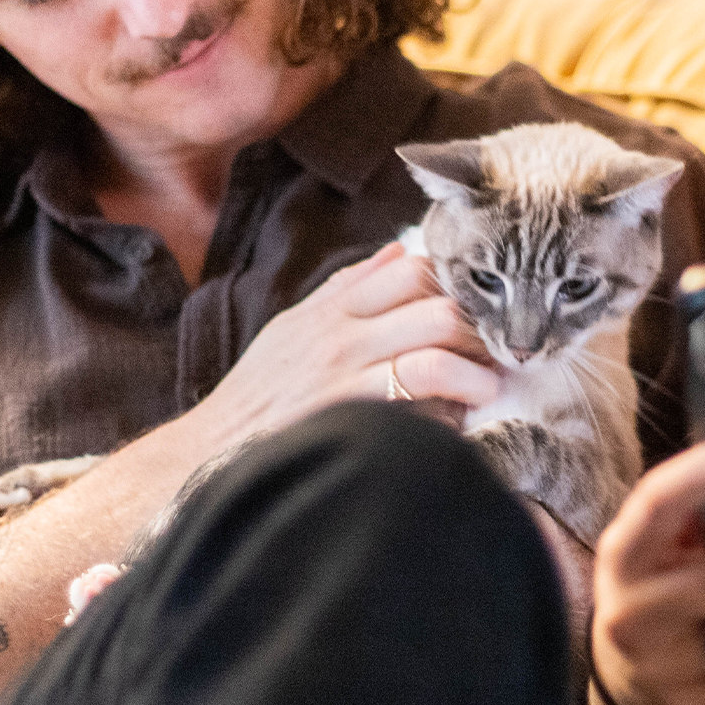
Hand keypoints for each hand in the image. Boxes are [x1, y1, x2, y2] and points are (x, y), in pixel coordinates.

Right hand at [190, 242, 499, 447]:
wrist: (207, 453)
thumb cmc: (258, 394)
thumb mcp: (293, 329)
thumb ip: (346, 290)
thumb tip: (396, 250)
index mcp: (333, 309)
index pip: (412, 269)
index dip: (455, 285)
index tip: (475, 311)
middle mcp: (340, 337)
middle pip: (436, 309)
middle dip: (478, 331)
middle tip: (497, 354)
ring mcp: (343, 381)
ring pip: (433, 356)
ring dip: (475, 375)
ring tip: (487, 390)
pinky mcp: (346, 424)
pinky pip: (415, 412)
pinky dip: (446, 419)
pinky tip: (456, 428)